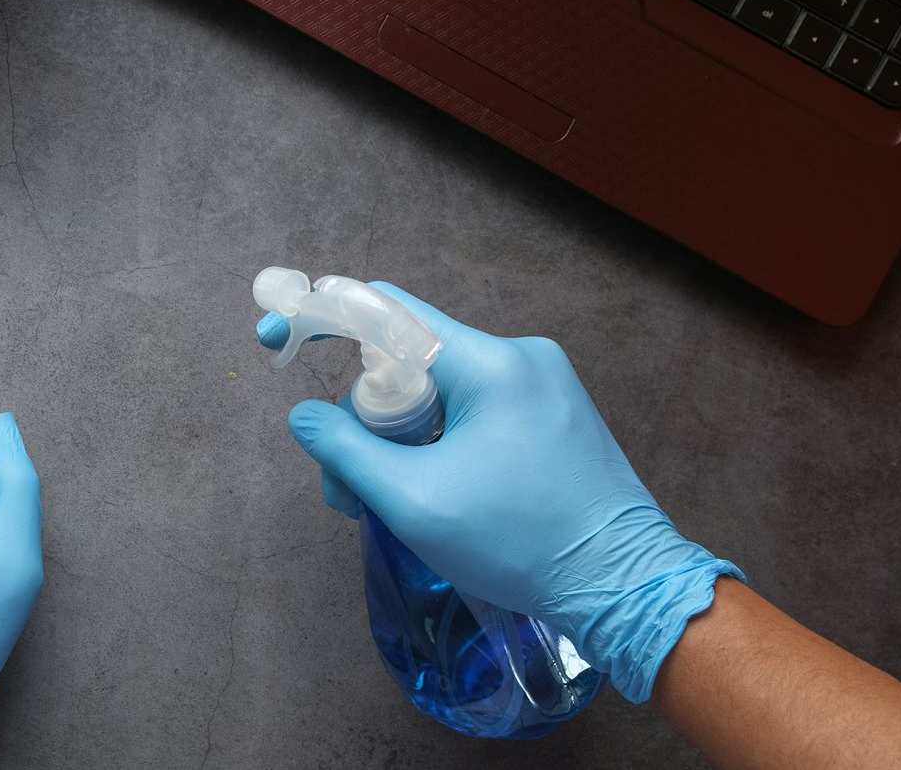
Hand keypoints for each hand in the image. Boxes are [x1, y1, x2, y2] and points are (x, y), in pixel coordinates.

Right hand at [259, 283, 739, 702]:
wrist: (626, 588)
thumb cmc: (520, 544)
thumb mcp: (413, 501)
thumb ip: (345, 450)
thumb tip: (304, 417)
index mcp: (489, 363)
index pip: (386, 310)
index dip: (319, 316)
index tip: (274, 336)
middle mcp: (519, 357)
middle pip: (406, 362)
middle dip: (362, 419)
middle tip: (345, 490)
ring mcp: (543, 385)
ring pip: (438, 392)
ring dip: (398, 441)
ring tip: (386, 508)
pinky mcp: (554, 416)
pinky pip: (472, 411)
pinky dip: (437, 445)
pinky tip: (431, 494)